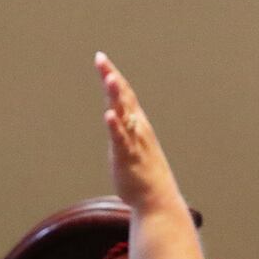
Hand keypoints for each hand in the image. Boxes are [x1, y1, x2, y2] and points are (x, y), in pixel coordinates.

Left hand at [98, 53, 182, 213]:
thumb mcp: (134, 145)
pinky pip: (121, 139)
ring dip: (116, 96)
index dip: (112, 76)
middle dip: (111, 78)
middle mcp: (137, 127)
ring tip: (109, 78)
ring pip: (124, 114)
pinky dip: (115, 126)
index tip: (101, 59)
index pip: (124, 94)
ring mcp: (133, 141)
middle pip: (124, 97)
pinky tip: (108, 114)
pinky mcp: (128, 157)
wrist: (157, 199)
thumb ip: (125, 130)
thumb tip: (118, 117)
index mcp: (137, 123)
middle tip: (101, 59)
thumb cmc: (145, 174)